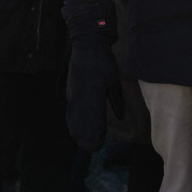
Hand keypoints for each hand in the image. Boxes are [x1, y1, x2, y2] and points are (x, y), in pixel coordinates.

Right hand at [65, 36, 125, 152]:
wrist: (86, 44)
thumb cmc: (102, 61)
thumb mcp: (113, 80)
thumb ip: (116, 99)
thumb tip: (121, 116)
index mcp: (91, 96)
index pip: (91, 122)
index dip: (94, 135)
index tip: (98, 144)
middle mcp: (79, 97)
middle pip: (80, 123)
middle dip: (85, 136)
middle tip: (92, 146)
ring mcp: (72, 93)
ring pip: (73, 117)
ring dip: (78, 129)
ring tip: (83, 140)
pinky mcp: (70, 89)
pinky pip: (70, 108)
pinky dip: (73, 119)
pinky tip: (74, 125)